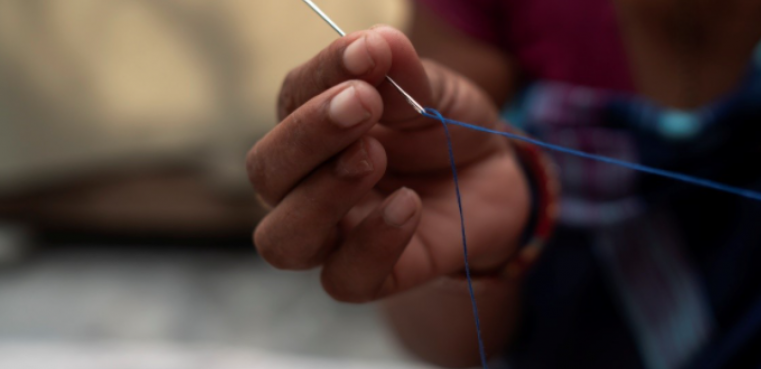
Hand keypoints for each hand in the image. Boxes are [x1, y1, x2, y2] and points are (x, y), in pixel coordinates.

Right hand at [248, 26, 528, 302]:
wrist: (494, 181)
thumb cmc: (447, 128)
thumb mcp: (435, 91)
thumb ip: (403, 74)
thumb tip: (374, 43)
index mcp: (313, 128)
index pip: (291, 101)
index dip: (321, 75)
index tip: (367, 55)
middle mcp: (307, 184)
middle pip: (266, 173)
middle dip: (308, 136)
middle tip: (363, 105)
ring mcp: (334, 235)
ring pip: (282, 240)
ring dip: (321, 196)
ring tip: (373, 158)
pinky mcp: (370, 276)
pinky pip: (343, 279)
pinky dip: (371, 243)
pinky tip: (408, 205)